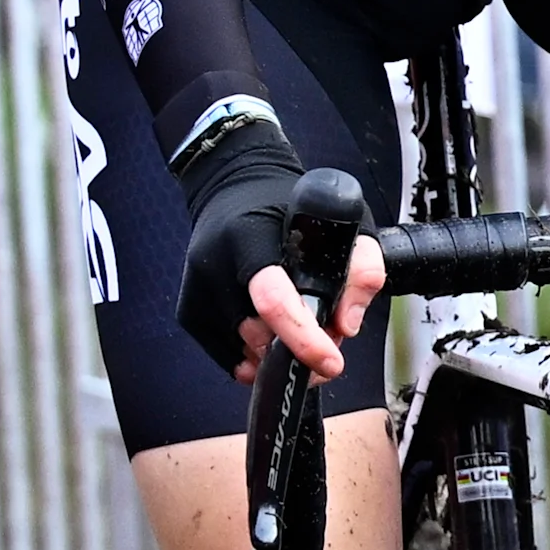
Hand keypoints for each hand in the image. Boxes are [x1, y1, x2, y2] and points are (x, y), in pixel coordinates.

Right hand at [177, 123, 386, 380]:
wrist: (233, 187)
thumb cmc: (292, 205)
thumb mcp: (344, 220)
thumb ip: (361, 268)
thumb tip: (346, 325)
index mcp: (250, 236)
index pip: (272, 297)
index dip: (303, 336)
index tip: (331, 362)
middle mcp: (214, 264)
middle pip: (257, 331)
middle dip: (298, 348)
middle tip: (329, 344)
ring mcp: (196, 288)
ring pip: (241, 347)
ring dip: (277, 355)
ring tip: (303, 335)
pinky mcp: (188, 308)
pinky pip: (222, 352)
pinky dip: (252, 358)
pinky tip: (272, 345)